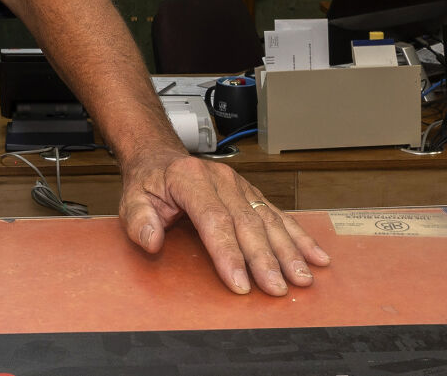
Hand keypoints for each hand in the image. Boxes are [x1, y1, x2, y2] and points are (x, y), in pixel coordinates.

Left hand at [116, 150, 329, 295]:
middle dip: (265, 259)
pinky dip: (299, 236)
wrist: (160, 158)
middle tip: (278, 288)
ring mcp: (240, 185)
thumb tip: (152, 240)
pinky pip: (278, 214)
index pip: (214, 220)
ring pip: (268, 219)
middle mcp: (221, 180)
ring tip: (302, 277)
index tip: (240, 283)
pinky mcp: (251, 193)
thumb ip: (139, 220)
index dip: (228, 253)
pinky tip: (315, 255)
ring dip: (288, 251)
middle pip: (247, 223)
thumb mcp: (131, 198)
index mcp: (190, 179)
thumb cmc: (148, 183)